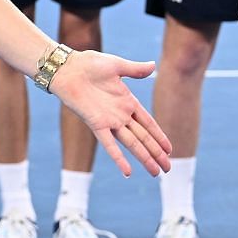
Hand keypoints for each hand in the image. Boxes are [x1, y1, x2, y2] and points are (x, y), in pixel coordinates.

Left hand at [48, 51, 172, 177]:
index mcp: (127, 102)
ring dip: (144, 158)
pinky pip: (109, 144)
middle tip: (168, 169)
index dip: (159, 136)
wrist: (67, 68)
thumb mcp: (116, 65)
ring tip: (156, 173)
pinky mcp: (96, 124)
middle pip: (143, 137)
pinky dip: (119, 158)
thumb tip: (154, 65)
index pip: (148, 123)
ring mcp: (110, 121)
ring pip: (132, 144)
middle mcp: (120, 114)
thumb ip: (135, 70)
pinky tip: (127, 172)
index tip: (169, 150)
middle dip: (156, 153)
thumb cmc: (89, 64)